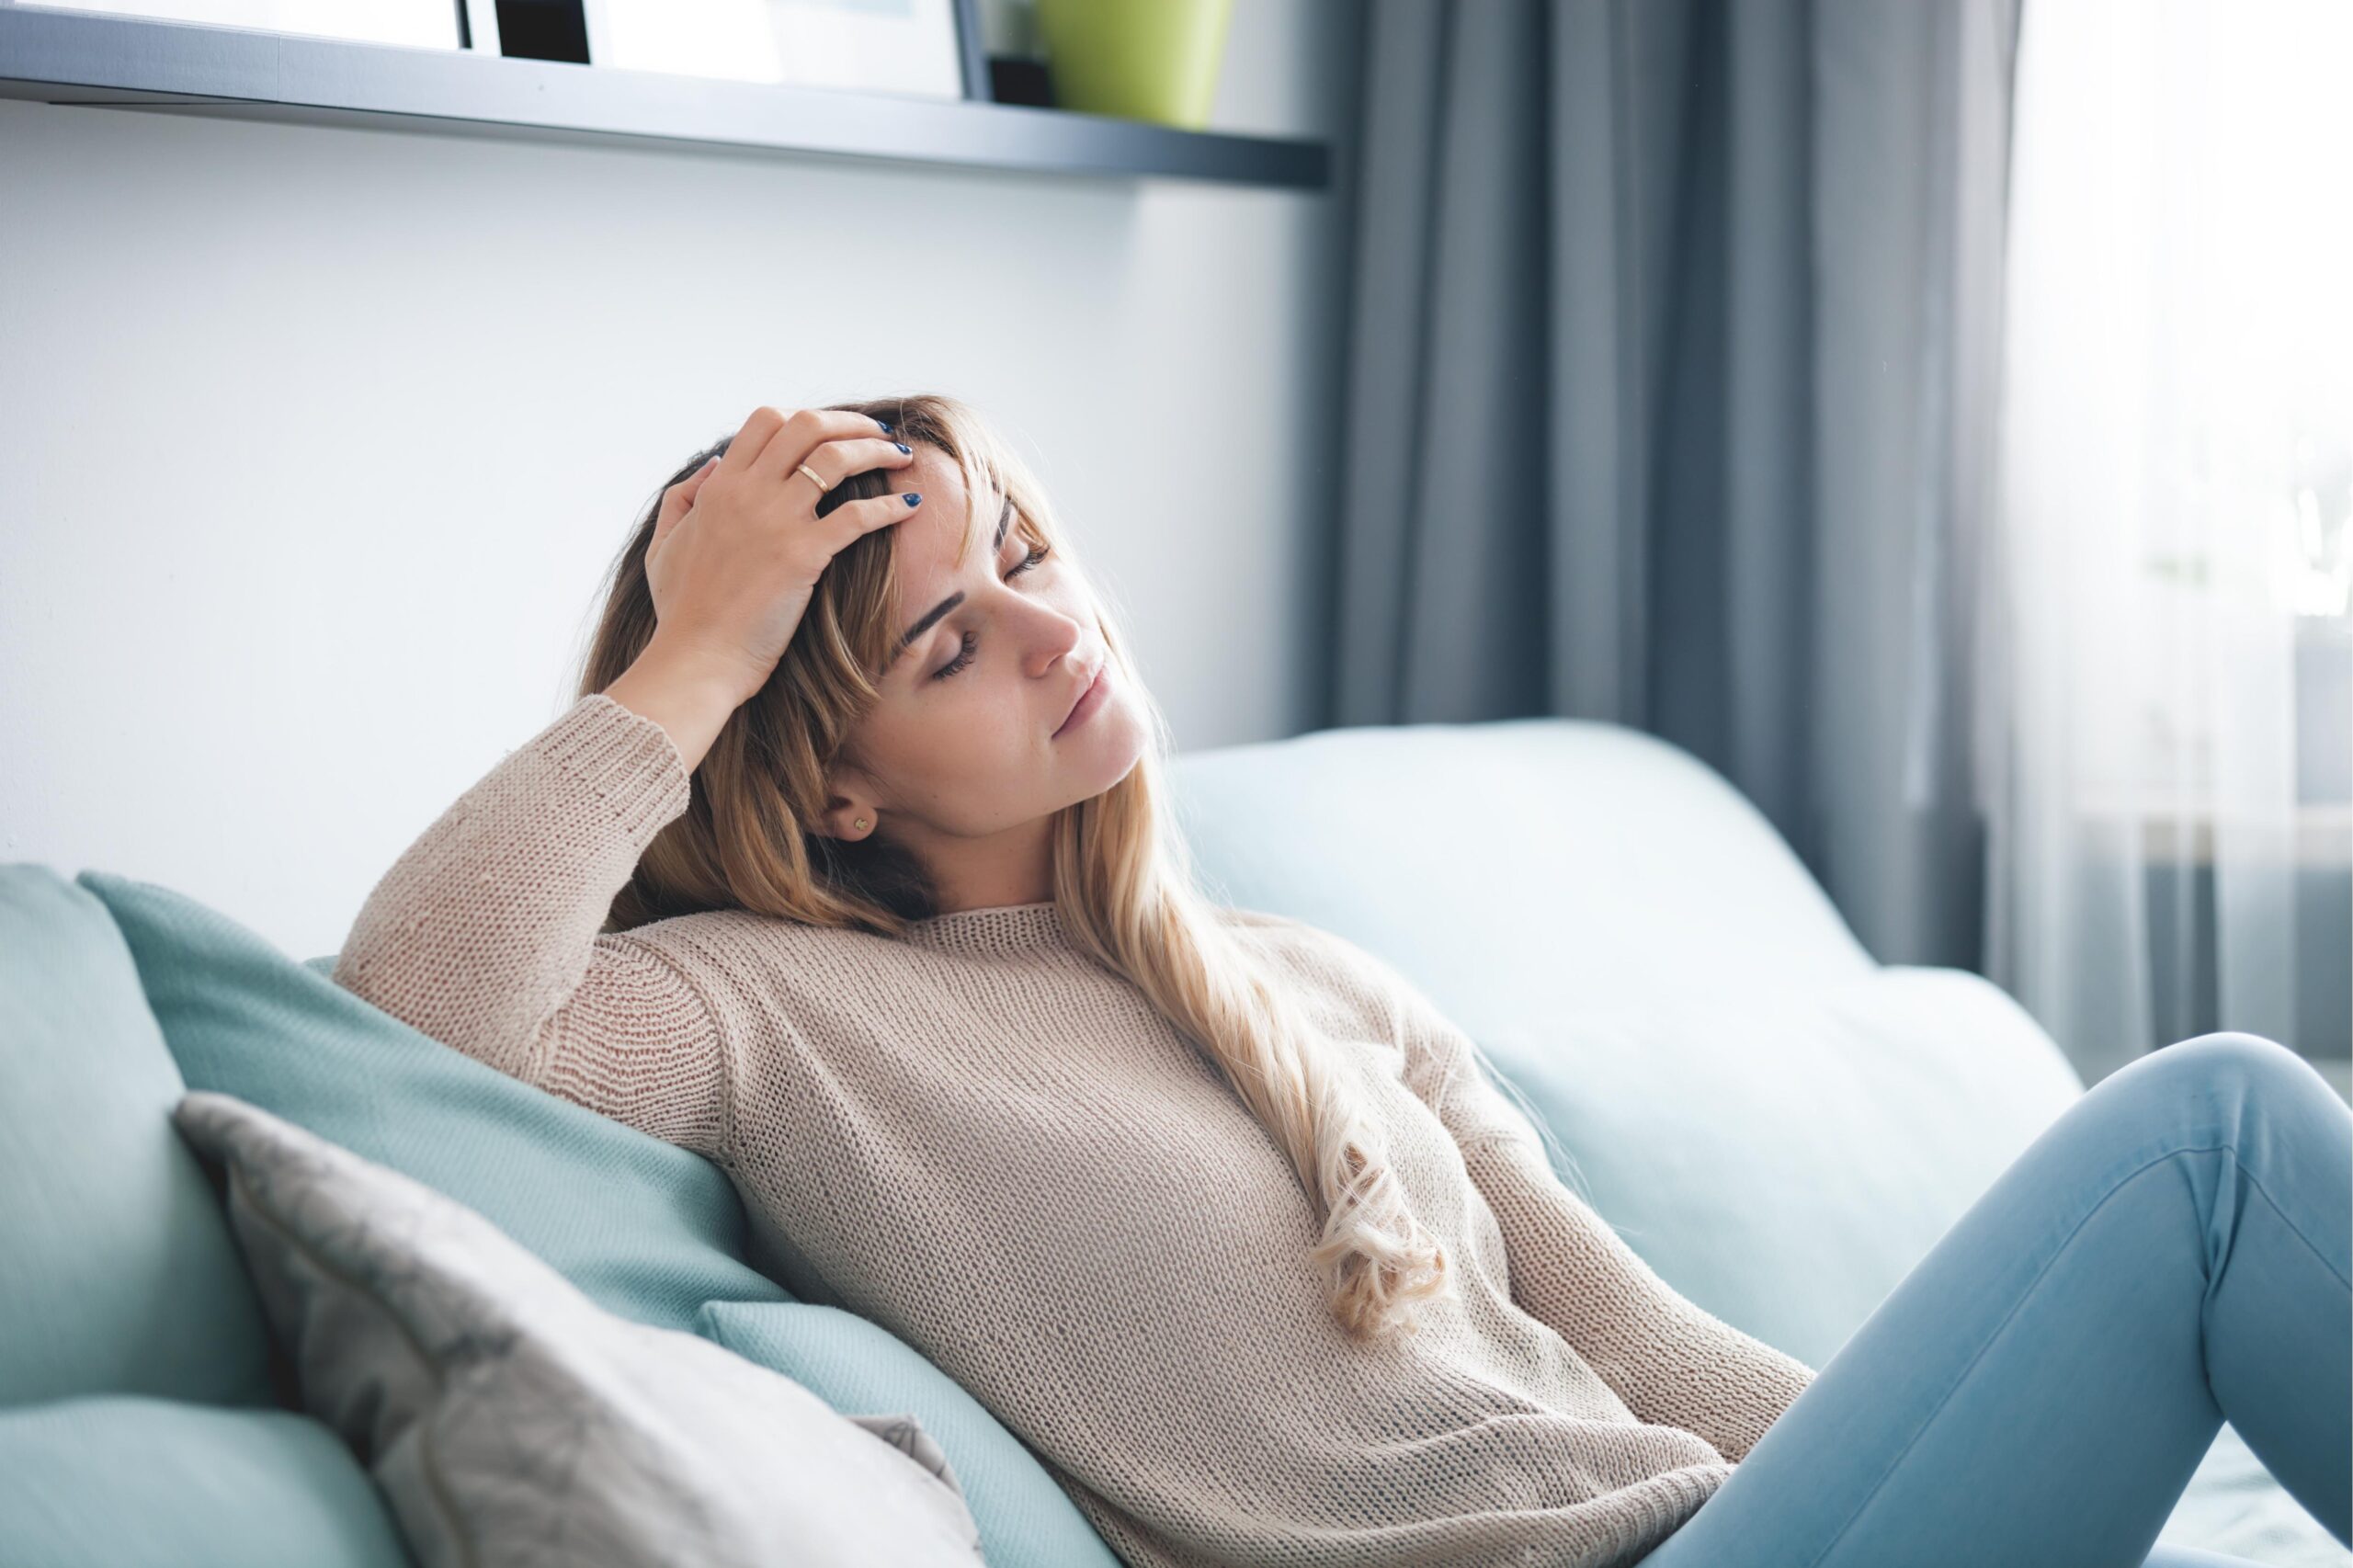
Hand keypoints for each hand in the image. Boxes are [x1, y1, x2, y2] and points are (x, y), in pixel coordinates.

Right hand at [640, 405, 921, 706]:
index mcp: (719, 486)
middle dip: (851, 422)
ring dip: (876, 449)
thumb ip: (682, 497)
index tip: (831, 431)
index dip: (804, 418)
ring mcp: (777, 521)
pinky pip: (857, 515)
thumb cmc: (683, 610)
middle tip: (879, 432)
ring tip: (900, 456)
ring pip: (837, 458)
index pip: (766, 420)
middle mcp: (748, 493)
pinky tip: (910, 506)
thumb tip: (712, 463)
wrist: (697, 658)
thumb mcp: (665, 543)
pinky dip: (889, 506)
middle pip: (808, 426)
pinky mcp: (803, 555)